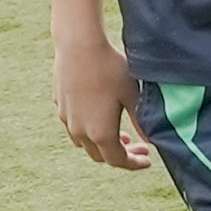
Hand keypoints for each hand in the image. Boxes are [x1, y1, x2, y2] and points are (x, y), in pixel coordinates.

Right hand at [54, 41, 159, 170]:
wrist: (79, 46)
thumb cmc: (111, 70)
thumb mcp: (133, 96)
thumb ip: (141, 121)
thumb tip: (150, 140)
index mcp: (100, 133)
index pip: (117, 160)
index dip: (134, 164)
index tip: (148, 160)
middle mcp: (80, 131)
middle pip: (100, 155)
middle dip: (121, 155)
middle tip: (139, 146)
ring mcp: (67, 118)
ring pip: (84, 142)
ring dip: (103, 143)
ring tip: (121, 134)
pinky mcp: (60, 105)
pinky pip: (75, 125)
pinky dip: (90, 129)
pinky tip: (100, 114)